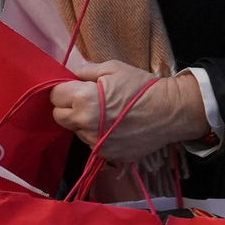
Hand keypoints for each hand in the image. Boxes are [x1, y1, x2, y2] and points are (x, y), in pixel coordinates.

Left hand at [50, 60, 209, 163]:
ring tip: (105, 114)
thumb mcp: (113, 68)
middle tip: (86, 100)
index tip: (74, 87)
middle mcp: (84, 124)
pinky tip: (114, 127)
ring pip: (76, 131)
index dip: (64, 89)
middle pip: (59, 116)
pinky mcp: (106, 155)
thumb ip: (86, 70)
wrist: (169, 112)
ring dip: (83, 122)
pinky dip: (97, 135)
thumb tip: (71, 74)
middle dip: (67, 106)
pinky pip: (92, 143)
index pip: (55, 96)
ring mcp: (95, 143)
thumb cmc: (141, 86)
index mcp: (83, 100)